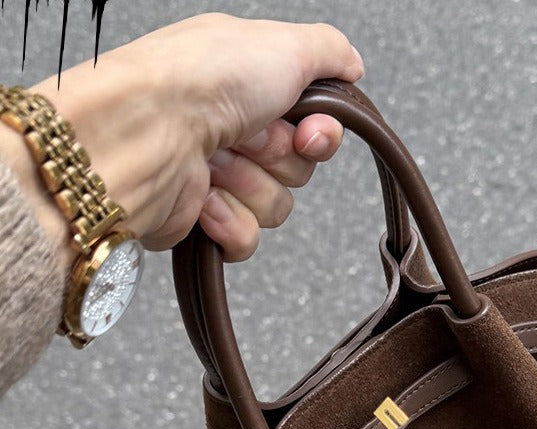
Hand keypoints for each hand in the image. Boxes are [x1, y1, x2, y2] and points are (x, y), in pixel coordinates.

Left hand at [26, 13, 363, 262]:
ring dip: (250, 186)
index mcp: (249, 88)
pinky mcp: (199, 220)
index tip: (310, 133)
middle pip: (297, 169)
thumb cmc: (202, 82)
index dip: (321, 136)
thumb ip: (328, 51)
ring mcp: (214, 176)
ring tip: (215, 164)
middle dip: (278, 158)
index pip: (313, 128)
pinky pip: (246, 238)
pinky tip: (205, 199)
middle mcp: (232, 129)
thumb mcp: (284, 45)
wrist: (144, 132)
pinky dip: (229, 221)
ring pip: (274, 206)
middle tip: (245, 138)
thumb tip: (353, 64)